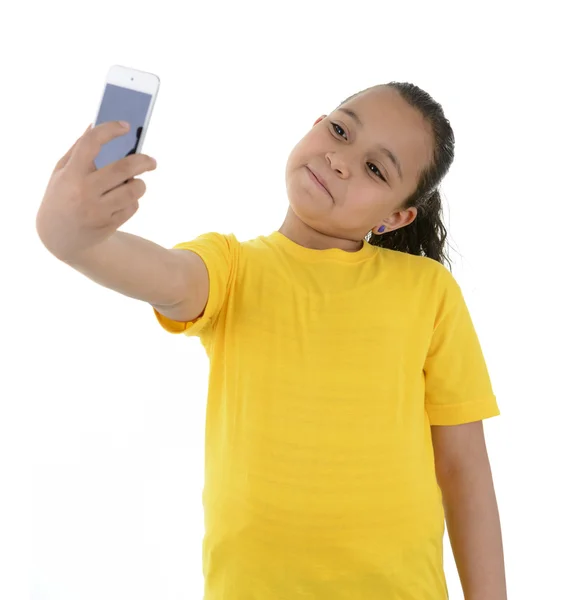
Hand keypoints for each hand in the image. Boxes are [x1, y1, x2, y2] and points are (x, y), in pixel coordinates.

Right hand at [36, 121, 156, 260]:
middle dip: (143, 161)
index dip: (109, 130)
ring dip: (139, 184)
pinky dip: (132, 201)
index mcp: (70, 174)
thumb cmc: (62, 197)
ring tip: (135, 183)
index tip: (125, 126)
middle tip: (152, 160)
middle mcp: (83, 192)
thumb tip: (95, 124)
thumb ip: (77, 150)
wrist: (59, 237)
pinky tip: (123, 201)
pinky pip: (132, 207)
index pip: (91, 144)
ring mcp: (97, 210)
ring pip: (133, 190)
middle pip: (123, 168)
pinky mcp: (108, 225)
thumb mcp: (61, 173)